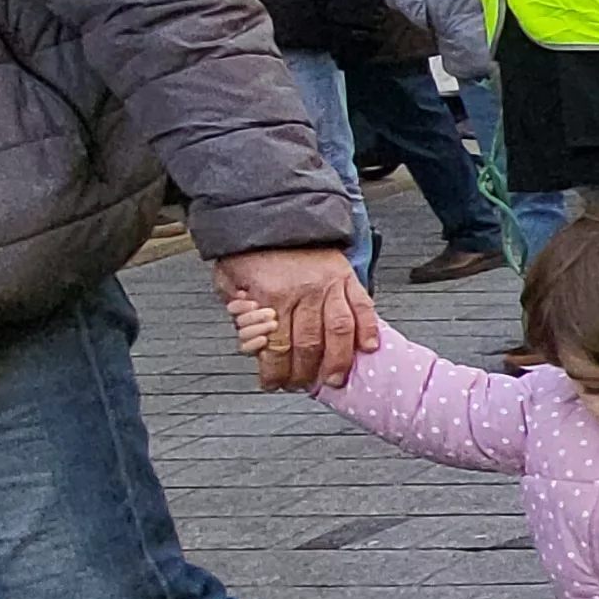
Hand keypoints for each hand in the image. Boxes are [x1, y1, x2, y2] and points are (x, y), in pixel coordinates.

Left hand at [215, 246, 378, 390]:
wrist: (278, 213)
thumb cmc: (254, 250)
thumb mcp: (230, 278)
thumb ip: (237, 309)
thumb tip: (251, 340)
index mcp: (270, 294)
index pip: (275, 346)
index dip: (274, 371)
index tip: (272, 383)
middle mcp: (303, 292)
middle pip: (308, 345)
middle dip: (304, 373)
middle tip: (301, 386)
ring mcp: (329, 285)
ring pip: (339, 331)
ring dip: (338, 361)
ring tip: (334, 379)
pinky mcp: (347, 278)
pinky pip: (363, 308)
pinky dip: (369, 330)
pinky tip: (368, 349)